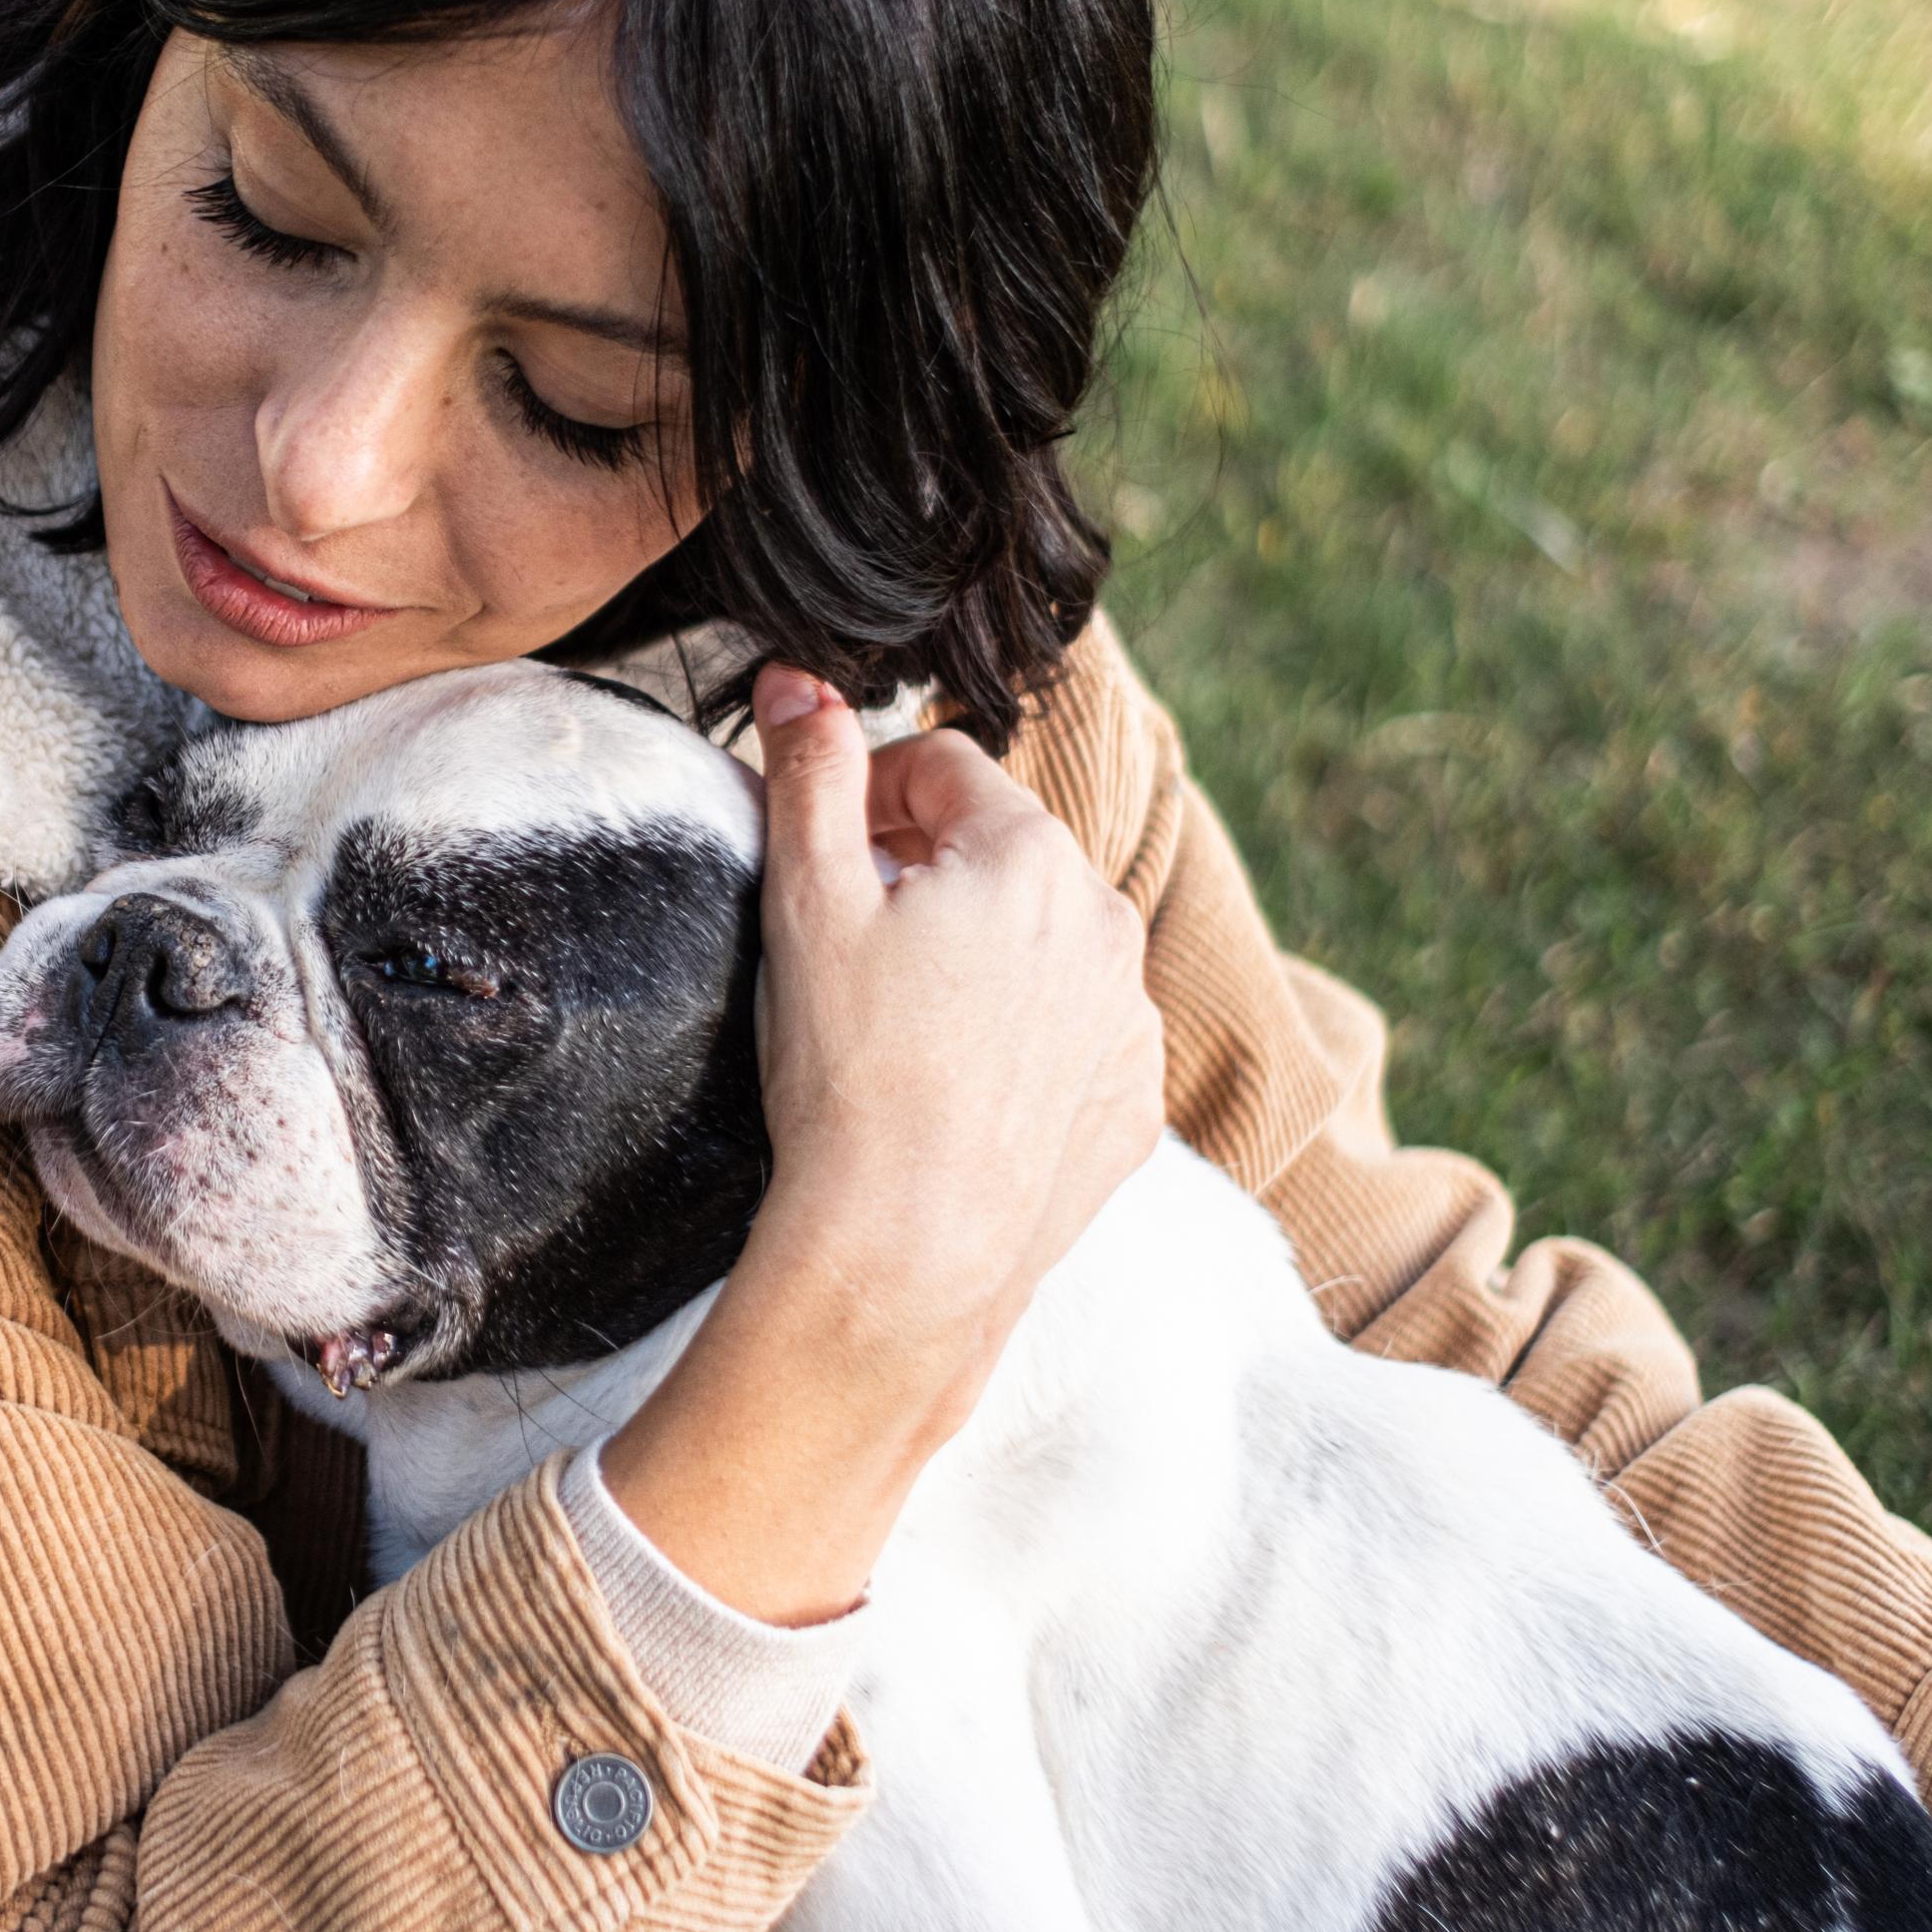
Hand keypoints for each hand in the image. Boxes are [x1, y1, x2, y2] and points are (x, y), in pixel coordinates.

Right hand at [598, 666, 1164, 1622]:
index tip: (823, 845)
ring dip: (980, 955)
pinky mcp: (1133, 1105)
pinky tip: (952, 1085)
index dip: (868, 795)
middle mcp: (1107, 923)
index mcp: (1033, 854)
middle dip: (928, 873)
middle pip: (1003, 854)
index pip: (944, 770)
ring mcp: (1131, 1021)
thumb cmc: (850, 1075)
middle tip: (849, 938)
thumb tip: (798, 680)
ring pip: (1043, 947)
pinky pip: (1074, 1039)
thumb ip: (809, 773)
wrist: (907, 1251)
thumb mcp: (806, 901)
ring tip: (900, 1023)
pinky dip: (1021, 1042)